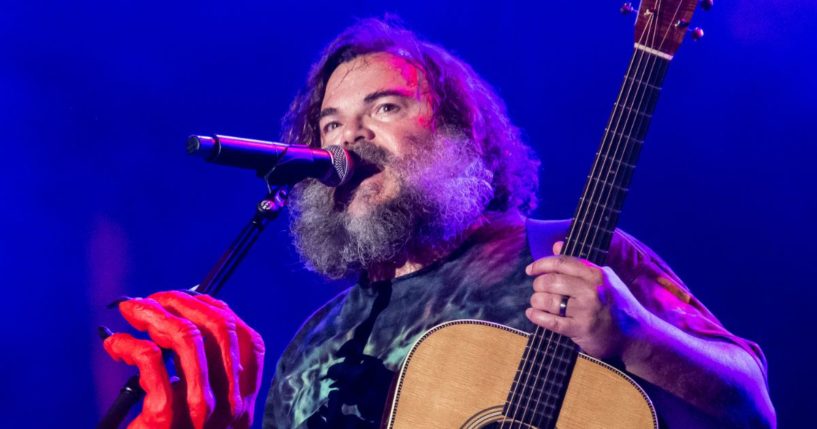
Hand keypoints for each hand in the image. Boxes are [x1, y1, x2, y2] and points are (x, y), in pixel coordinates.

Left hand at [103, 291, 264, 428]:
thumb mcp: (202, 416)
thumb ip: (207, 381)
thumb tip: (185, 326)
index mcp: (242, 402)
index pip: (247, 341)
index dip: (218, 311)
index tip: (189, 299)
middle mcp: (228, 406)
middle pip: (220, 330)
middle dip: (184, 302)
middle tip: (153, 299)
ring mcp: (198, 412)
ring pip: (187, 339)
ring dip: (154, 314)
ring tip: (132, 311)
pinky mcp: (163, 420)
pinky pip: (152, 361)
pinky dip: (131, 344)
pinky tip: (116, 344)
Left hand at [524, 241, 650, 359]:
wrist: (636, 334)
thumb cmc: (616, 304)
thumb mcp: (604, 279)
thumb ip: (579, 264)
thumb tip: (556, 245)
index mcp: (596, 274)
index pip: (561, 262)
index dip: (541, 264)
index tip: (530, 270)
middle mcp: (592, 289)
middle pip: (550, 281)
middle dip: (538, 285)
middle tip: (538, 290)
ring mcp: (587, 310)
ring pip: (547, 300)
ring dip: (536, 301)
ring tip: (537, 303)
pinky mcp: (582, 329)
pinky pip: (551, 321)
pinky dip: (537, 316)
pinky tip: (532, 314)